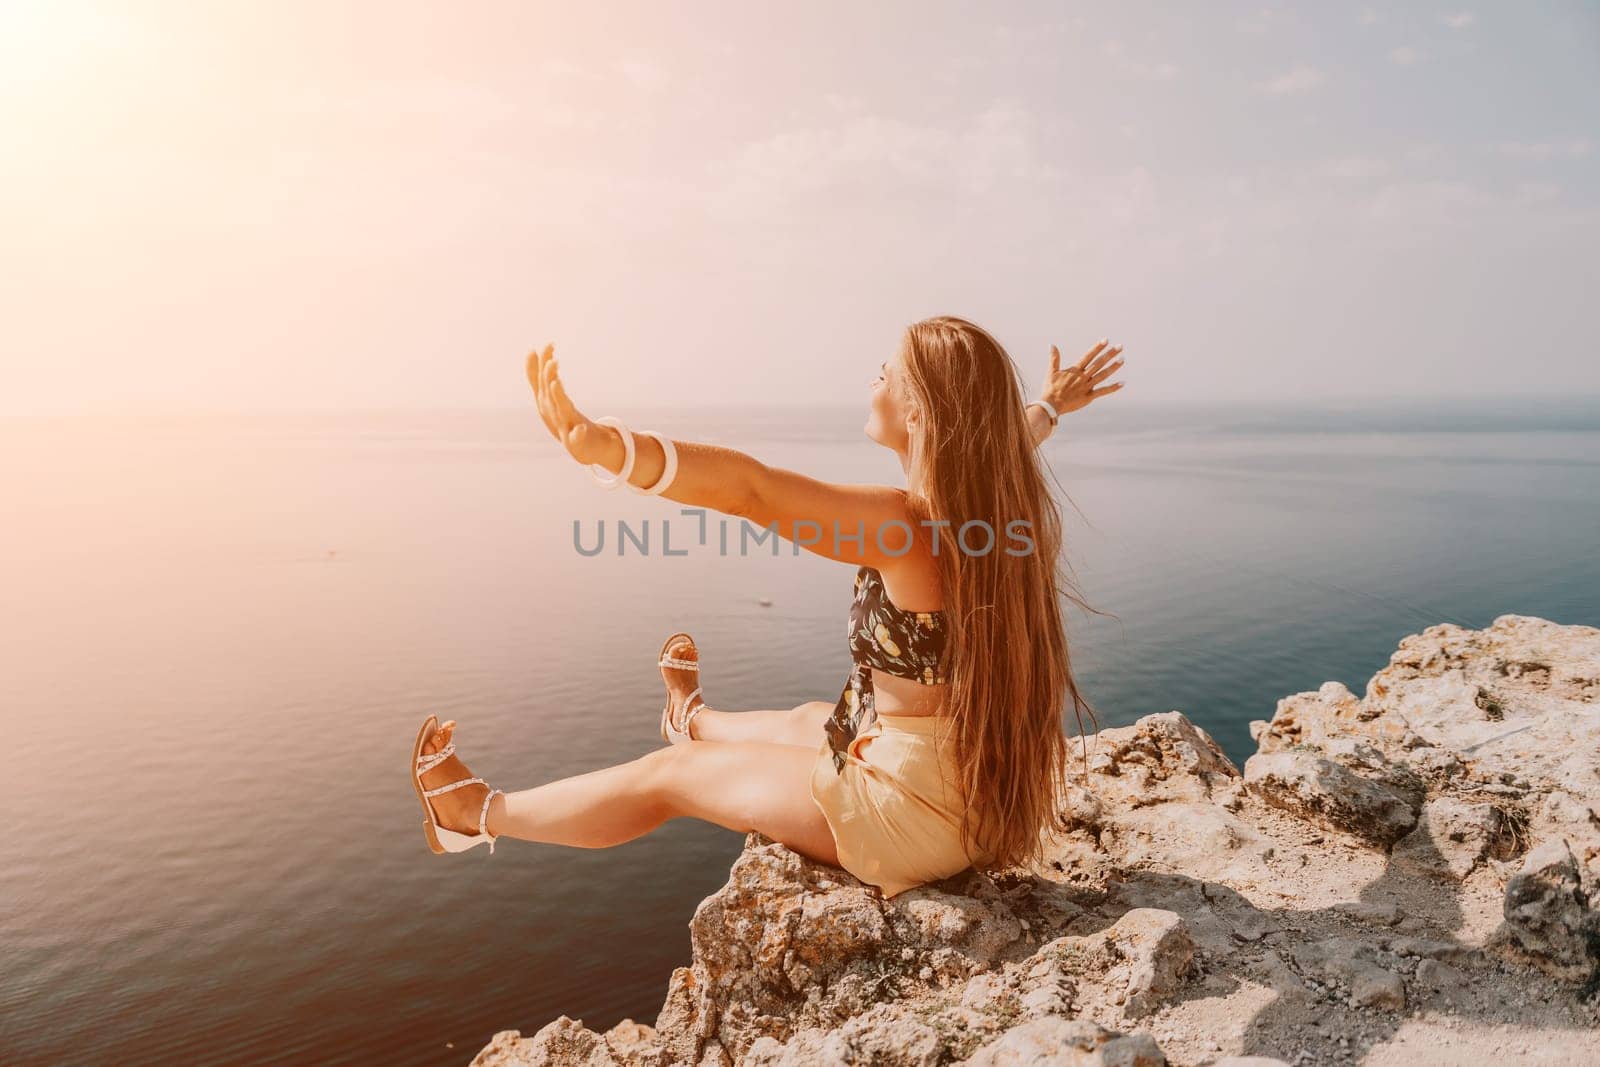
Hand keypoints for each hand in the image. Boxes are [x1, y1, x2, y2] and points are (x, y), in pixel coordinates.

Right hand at [525, 343, 614, 467]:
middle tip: (554, 360)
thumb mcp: (550, 397)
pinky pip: (575, 439)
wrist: (583, 447)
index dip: (543, 363)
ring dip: (557, 397)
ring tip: (556, 383)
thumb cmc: (564, 420)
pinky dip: (576, 434)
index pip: (542, 380)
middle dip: (549, 376)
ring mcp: (563, 428)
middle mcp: (552, 414)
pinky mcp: (575, 443)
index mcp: (545, 402)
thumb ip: (538, 375)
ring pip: (559, 412)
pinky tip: (581, 428)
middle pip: (548, 393)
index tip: (549, 344)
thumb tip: (530, 350)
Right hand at [1041, 339, 1125, 416]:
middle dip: (1110, 354)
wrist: (1051, 405)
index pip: (1088, 356)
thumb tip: (1052, 345)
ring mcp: (1086, 387)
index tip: (1106, 340)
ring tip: (1122, 359)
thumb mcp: (1051, 372)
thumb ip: (1054, 358)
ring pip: (1102, 375)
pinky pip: (1103, 391)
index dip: (1097, 348)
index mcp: (1075, 370)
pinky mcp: (1089, 397)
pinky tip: (1122, 383)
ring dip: (1113, 367)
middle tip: (1120, 346)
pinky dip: (1113, 388)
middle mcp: (1082, 377)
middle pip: (1099, 363)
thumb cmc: (1050, 388)